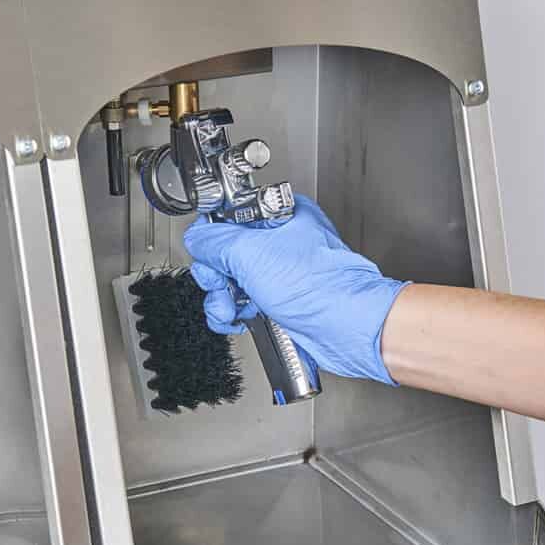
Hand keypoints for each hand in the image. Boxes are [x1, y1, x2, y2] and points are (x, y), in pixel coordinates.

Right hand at [182, 195, 408, 384]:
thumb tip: (196, 237)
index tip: (213, 257)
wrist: (348, 329)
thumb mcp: (252, 254)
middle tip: (224, 286)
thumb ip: (215, 240)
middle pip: (224, 252)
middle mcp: (281, 241)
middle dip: (217, 275)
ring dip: (222, 299)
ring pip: (231, 280)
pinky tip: (239, 319)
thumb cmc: (321, 288)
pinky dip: (234, 313)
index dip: (213, 239)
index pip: (228, 216)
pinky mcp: (279, 300)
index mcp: (280, 216)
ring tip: (233, 309)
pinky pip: (243, 301)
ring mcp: (279, 272)